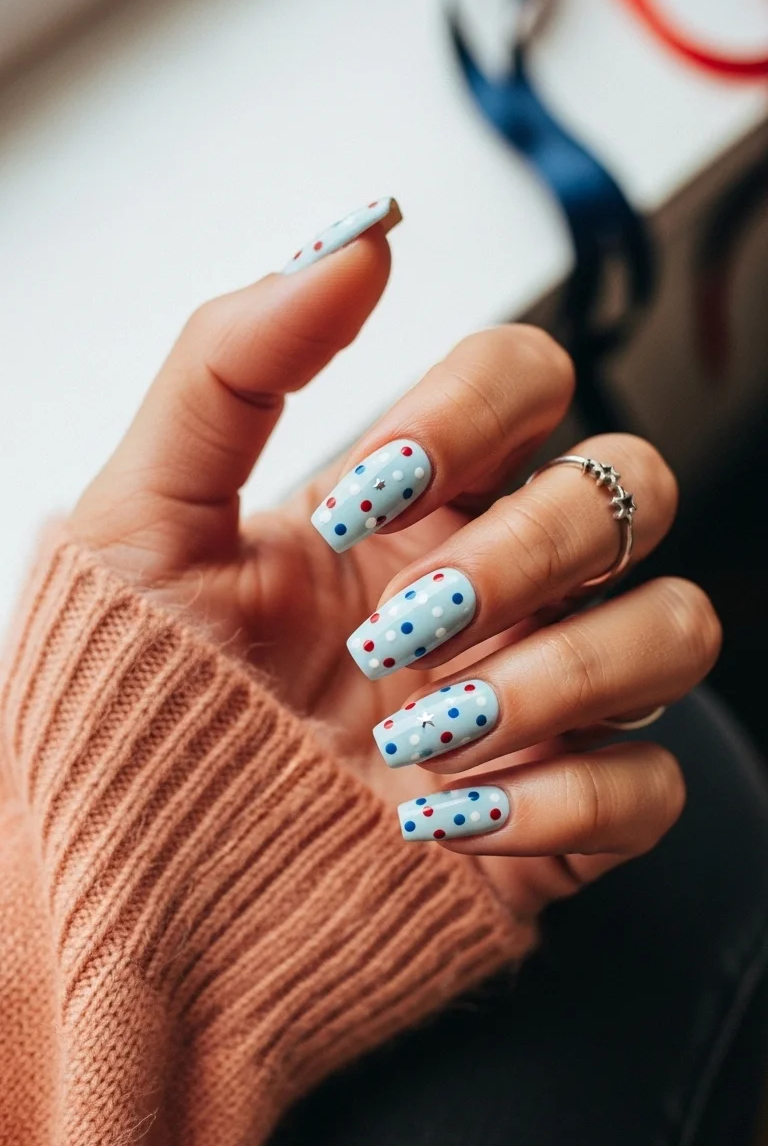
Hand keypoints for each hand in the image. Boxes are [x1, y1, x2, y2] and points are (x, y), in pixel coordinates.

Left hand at [71, 211, 720, 915]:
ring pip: (675, 628)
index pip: (530, 377)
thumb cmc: (124, 719)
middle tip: (399, 631)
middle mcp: (488, 592)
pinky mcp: (558, 827)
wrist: (126, 911)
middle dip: (525, 548)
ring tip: (421, 737)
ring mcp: (532, 706)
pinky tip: (440, 823)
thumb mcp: (139, 525)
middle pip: (631, 488)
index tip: (366, 495)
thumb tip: (363, 234)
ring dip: (559, 673)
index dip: (477, 410)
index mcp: (404, 509)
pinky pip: (652, 787)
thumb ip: (232, 364)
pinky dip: (563, 804)